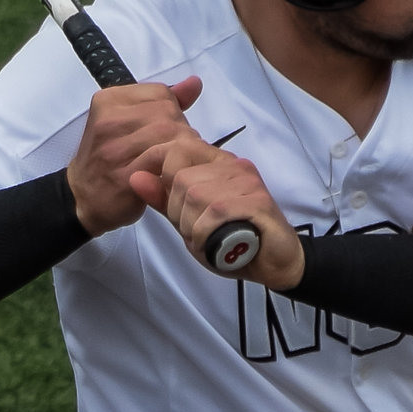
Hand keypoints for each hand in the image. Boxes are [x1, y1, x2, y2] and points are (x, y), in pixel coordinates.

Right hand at [66, 78, 204, 236]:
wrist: (82, 197)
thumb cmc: (109, 158)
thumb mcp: (129, 121)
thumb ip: (163, 102)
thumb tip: (194, 83)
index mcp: (108, 100)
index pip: (161, 93)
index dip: (173, 112)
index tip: (166, 130)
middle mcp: (108, 121)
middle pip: (168, 114)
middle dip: (180, 132)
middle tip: (174, 150)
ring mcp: (114, 150)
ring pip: (168, 136)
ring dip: (180, 151)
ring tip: (173, 162)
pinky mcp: (124, 177)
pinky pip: (163, 162)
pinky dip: (173, 168)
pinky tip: (169, 175)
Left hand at [132, 123, 305, 290]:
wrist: (276, 261)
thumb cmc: (234, 240)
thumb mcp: (190, 220)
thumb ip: (165, 199)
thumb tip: (136, 177)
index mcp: (216, 164)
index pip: (177, 149)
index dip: (163, 175)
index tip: (171, 203)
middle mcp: (232, 166)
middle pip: (181, 180)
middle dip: (180, 214)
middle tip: (198, 231)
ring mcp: (246, 182)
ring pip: (195, 197)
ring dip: (195, 228)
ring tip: (211, 238)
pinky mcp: (256, 201)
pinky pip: (215, 214)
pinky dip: (209, 235)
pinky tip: (221, 244)